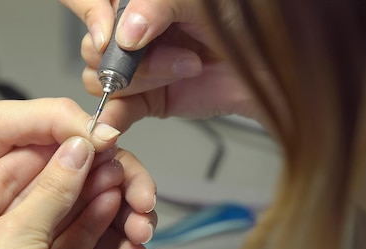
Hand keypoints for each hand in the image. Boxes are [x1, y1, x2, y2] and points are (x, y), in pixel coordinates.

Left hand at [0, 98, 154, 248]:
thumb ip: (52, 129)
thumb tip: (102, 134)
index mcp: (30, 154)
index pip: (80, 162)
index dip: (108, 171)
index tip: (129, 181)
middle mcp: (26, 190)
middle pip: (85, 200)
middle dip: (118, 211)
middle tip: (139, 220)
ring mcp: (20, 227)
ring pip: (77, 231)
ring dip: (108, 240)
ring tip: (133, 248)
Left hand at [0, 137, 121, 248]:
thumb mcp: (15, 231)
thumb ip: (51, 186)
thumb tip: (79, 148)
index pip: (7, 174)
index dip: (46, 155)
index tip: (79, 142)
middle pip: (36, 199)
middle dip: (76, 182)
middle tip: (105, 164)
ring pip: (56, 223)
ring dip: (88, 202)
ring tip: (114, 186)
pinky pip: (65, 247)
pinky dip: (88, 229)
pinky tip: (107, 211)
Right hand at [62, 0, 259, 130]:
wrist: (273, 69)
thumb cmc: (246, 26)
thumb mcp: (200, 1)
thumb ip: (156, 7)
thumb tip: (125, 34)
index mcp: (139, 5)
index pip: (92, 6)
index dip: (92, 16)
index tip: (111, 32)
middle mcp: (134, 34)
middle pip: (94, 47)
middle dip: (132, 55)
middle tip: (170, 49)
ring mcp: (139, 69)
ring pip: (102, 78)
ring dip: (145, 78)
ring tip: (188, 67)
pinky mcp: (147, 100)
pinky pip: (116, 111)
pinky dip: (113, 117)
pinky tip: (117, 120)